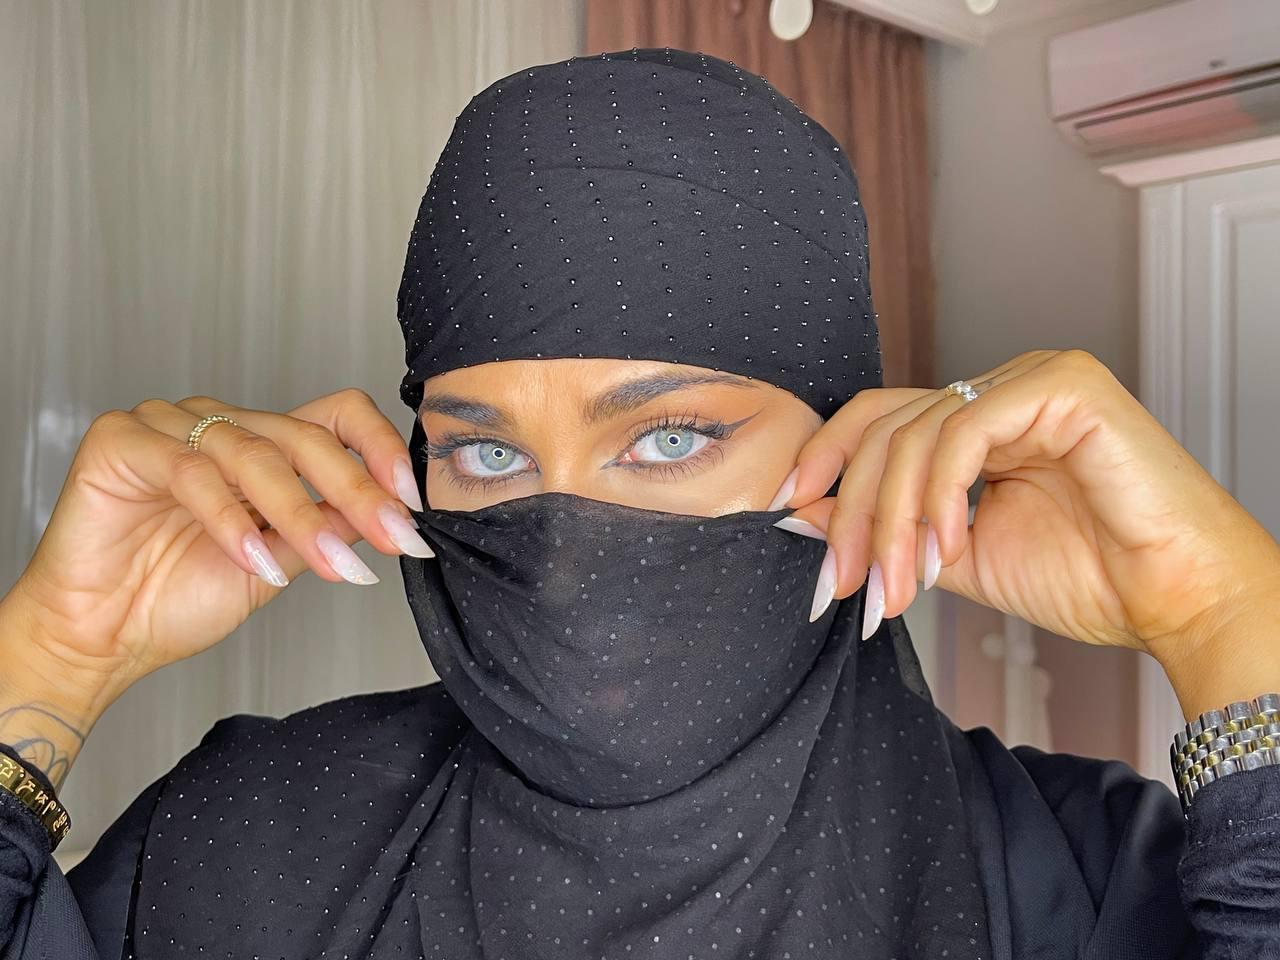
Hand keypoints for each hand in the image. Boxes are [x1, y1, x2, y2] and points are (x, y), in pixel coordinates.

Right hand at [2, 389, 431, 717]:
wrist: (100, 639)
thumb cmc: (175, 598)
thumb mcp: (278, 563)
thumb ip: (326, 529)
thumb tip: (392, 514)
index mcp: (262, 446)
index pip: (336, 416)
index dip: (380, 450)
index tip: (412, 503)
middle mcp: (220, 426)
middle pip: (305, 435)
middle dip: (358, 491)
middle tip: (393, 536)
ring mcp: (170, 425)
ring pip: (254, 453)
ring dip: (301, 515)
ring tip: (330, 565)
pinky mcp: (122, 441)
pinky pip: (192, 472)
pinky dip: (232, 522)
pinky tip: (256, 562)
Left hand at [772, 350, 1279, 676]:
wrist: (1175, 601)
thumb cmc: (1087, 579)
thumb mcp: (955, 557)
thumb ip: (888, 529)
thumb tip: (806, 512)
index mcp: (981, 423)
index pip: (881, 418)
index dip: (828, 458)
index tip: (791, 512)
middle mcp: (1003, 391)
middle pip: (888, 428)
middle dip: (854, 511)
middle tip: (843, 583)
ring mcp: (1033, 380)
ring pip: (918, 433)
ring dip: (895, 520)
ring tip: (899, 586)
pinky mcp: (1063, 385)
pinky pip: (966, 432)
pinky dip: (940, 496)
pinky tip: (949, 549)